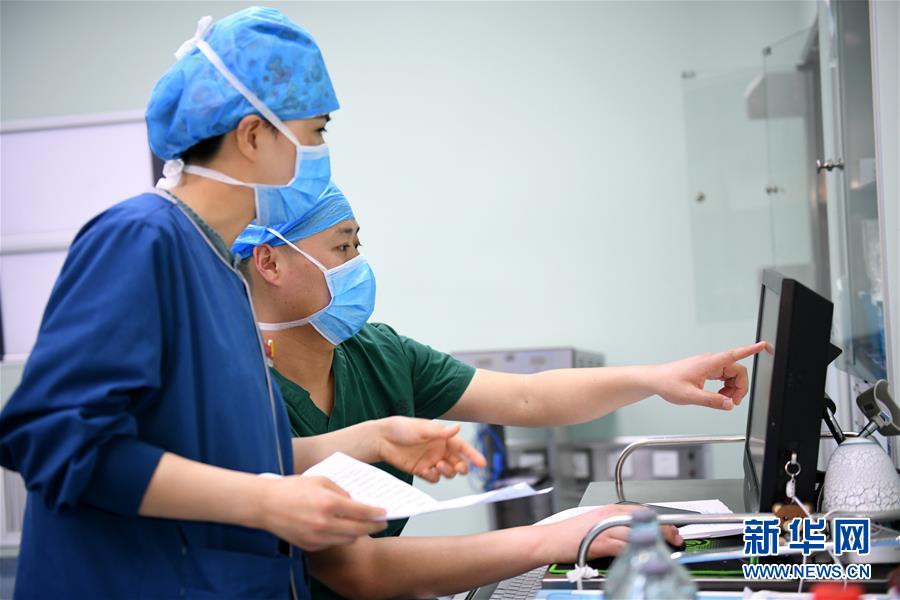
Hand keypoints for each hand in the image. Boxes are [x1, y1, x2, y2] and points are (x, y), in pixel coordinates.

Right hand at [257, 475, 386, 551]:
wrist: (265, 505)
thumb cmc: (291, 488)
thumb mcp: (320, 479)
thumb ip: (341, 490)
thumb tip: (356, 501)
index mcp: (328, 503)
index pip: (361, 511)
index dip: (376, 513)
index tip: (384, 512)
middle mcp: (324, 523)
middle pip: (359, 530)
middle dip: (373, 526)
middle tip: (381, 523)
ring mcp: (317, 537)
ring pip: (348, 540)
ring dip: (358, 533)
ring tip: (363, 525)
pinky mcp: (310, 545)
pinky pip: (333, 543)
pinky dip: (341, 537)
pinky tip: (342, 529)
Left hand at [375, 416, 486, 482]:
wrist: (381, 439)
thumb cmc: (401, 428)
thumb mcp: (423, 428)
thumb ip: (441, 432)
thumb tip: (458, 428)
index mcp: (442, 437)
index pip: (462, 447)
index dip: (473, 455)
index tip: (482, 464)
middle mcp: (439, 450)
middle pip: (458, 462)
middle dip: (462, 467)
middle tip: (458, 467)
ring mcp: (430, 461)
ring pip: (448, 472)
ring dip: (447, 471)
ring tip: (439, 465)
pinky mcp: (420, 470)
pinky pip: (433, 478)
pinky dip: (433, 476)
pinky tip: (426, 470)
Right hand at [540, 504, 682, 561]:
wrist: (549, 540)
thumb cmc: (570, 535)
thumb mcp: (596, 525)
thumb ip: (615, 526)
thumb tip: (635, 534)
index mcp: (609, 510)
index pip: (642, 510)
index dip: (661, 519)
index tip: (672, 528)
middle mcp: (609, 516)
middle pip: (644, 519)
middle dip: (664, 528)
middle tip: (676, 538)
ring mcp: (605, 528)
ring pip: (638, 531)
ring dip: (656, 539)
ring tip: (668, 547)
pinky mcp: (601, 542)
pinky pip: (625, 545)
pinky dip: (638, 550)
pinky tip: (646, 555)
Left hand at [652, 341, 766, 410]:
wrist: (656, 380)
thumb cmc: (668, 383)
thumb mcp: (690, 396)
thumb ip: (712, 401)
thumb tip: (728, 404)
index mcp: (709, 363)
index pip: (735, 354)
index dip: (750, 350)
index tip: (763, 345)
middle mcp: (711, 362)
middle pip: (737, 371)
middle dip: (740, 387)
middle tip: (732, 402)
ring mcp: (709, 365)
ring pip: (732, 375)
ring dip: (733, 388)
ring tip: (723, 400)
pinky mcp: (707, 370)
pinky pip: (724, 377)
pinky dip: (726, 387)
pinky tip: (719, 395)